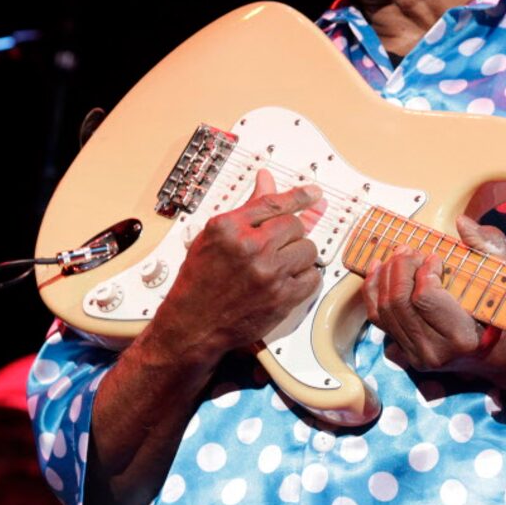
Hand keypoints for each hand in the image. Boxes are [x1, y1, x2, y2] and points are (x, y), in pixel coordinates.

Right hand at [144, 168, 323, 361]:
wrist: (192, 324)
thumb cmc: (199, 281)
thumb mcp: (214, 237)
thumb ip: (247, 209)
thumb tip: (265, 180)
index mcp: (229, 227)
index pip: (273, 203)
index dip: (298, 196)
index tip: (313, 194)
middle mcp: (250, 246)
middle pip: (295, 226)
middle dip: (289, 235)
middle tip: (277, 247)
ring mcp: (268, 273)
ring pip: (308, 250)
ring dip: (298, 256)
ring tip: (279, 265)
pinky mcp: (282, 297)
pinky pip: (313, 277)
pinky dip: (304, 278)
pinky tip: (286, 281)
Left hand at [361, 214, 505, 388]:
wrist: (503, 348)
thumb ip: (486, 245)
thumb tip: (462, 223)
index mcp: (462, 337)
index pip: (425, 297)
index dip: (425, 269)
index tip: (436, 258)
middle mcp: (436, 353)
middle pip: (399, 301)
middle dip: (401, 267)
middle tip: (412, 250)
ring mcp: (417, 356)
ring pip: (385, 309)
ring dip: (387, 274)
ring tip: (400, 255)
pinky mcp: (404, 352)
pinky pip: (378, 319)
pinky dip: (374, 290)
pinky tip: (380, 268)